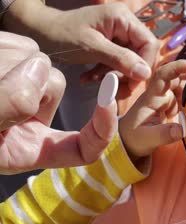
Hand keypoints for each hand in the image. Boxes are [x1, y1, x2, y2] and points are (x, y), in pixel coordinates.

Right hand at [0, 32, 117, 174]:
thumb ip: (7, 107)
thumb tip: (37, 71)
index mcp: (32, 149)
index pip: (83, 149)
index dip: (102, 129)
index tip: (108, 98)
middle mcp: (33, 118)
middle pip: (56, 85)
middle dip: (22, 77)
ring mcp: (23, 90)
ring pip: (38, 60)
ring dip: (6, 60)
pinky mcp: (13, 65)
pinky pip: (20, 44)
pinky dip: (1, 47)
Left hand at [3, 1, 159, 83]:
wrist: (38, 32)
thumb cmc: (62, 35)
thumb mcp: (92, 48)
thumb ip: (121, 59)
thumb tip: (146, 74)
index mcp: (123, 18)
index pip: (149, 43)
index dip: (145, 65)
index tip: (134, 83)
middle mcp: (124, 24)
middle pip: (141, 54)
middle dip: (129, 74)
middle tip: (115, 89)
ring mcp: (117, 35)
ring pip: (130, 62)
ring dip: (114, 76)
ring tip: (96, 83)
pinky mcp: (110, 45)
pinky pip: (117, 63)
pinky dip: (105, 74)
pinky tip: (88, 79)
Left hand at [119, 60, 185, 162]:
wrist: (129, 142)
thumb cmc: (135, 138)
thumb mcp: (147, 139)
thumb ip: (164, 134)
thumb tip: (183, 129)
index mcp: (152, 98)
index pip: (163, 75)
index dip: (177, 67)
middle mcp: (160, 95)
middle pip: (177, 77)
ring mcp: (167, 99)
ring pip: (183, 86)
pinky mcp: (172, 106)